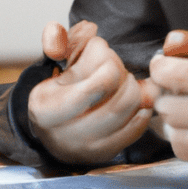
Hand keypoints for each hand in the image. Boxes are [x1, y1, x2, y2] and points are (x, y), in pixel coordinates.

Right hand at [28, 20, 155, 163]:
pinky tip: (132, 98)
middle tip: (116, 66)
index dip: (109, 63)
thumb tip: (75, 35)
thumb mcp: (50, 62)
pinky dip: (141, 106)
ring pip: (131, 111)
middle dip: (124, 75)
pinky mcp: (107, 153)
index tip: (103, 54)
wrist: (52, 130)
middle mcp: (66, 134)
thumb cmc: (56, 90)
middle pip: (120, 99)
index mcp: (46, 108)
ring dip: (134, 89)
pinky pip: (138, 126)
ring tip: (123, 81)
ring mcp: (88, 148)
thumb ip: (57, 40)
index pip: (97, 86)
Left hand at [147, 31, 187, 164]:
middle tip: (177, 92)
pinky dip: (181, 138)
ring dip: (173, 118)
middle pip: (165, 104)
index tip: (164, 69)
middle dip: (166, 95)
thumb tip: (168, 44)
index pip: (168, 73)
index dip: (159, 68)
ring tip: (187, 110)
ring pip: (170, 127)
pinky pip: (181, 148)